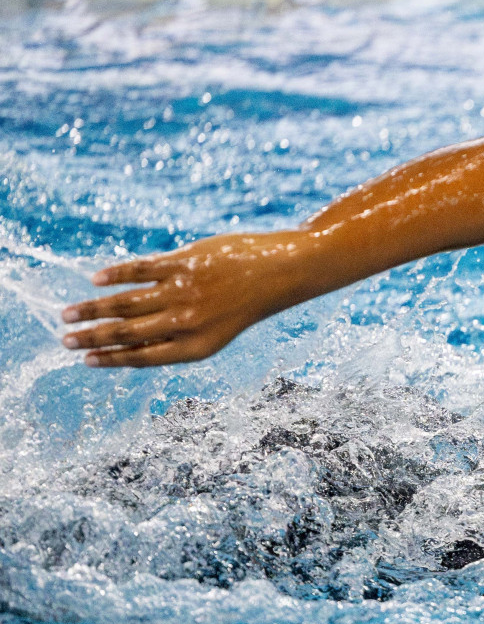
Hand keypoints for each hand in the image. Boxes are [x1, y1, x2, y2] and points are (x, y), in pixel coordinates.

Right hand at [61, 230, 312, 367]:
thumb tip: (131, 339)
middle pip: (127, 332)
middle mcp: (186, 323)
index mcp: (196, 347)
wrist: (279, 273)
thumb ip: (177, 336)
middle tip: (65, 340)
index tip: (86, 360)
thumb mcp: (215, 331)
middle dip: (92, 338)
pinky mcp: (183, 263)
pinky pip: (140, 269)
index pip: (142, 357)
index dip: (111, 359)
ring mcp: (183, 292)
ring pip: (126, 303)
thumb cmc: (245, 303)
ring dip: (93, 309)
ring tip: (68, 315)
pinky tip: (96, 280)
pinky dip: (115, 275)